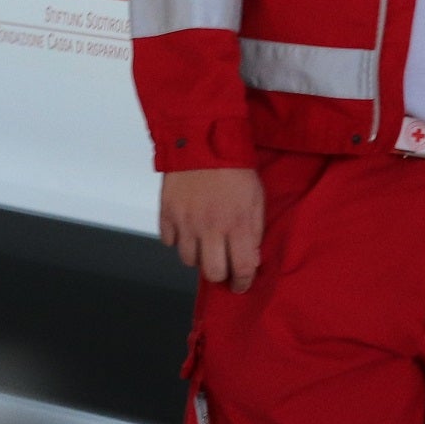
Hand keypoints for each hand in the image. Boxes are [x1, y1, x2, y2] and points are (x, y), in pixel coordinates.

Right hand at [159, 167, 266, 290]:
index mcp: (237, 223)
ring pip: (188, 261)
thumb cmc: (234, 168)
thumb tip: (251, 260)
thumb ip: (255, 231)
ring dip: (198, 255)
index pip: (242, 268)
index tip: (241, 284)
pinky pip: (169, 241)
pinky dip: (178, 239)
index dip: (243, 283)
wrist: (203, 139)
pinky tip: (187, 227)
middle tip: (222, 265)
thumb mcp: (257, 198)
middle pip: (212, 272)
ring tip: (204, 241)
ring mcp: (185, 221)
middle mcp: (209, 227)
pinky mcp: (167, 213)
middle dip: (220, 273)